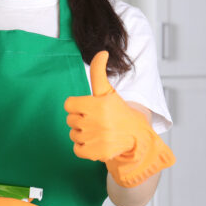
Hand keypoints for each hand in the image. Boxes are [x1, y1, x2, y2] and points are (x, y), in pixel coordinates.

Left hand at [64, 51, 174, 186]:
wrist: (136, 138)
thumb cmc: (119, 112)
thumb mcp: (108, 92)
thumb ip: (99, 72)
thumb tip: (101, 52)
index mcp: (96, 105)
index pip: (68, 104)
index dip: (78, 106)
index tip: (90, 108)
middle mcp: (94, 122)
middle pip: (70, 119)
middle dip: (81, 119)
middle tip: (98, 121)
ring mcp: (93, 138)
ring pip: (73, 134)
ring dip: (83, 134)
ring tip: (99, 132)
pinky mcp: (93, 153)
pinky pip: (76, 148)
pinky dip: (84, 147)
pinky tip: (97, 143)